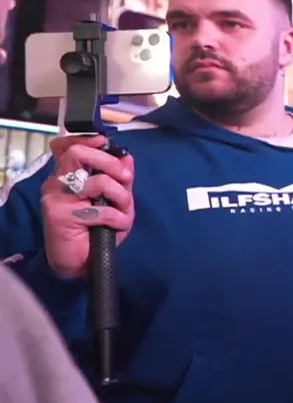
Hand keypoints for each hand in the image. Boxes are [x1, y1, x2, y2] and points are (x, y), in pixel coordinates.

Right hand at [40, 135, 135, 277]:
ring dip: (121, 195)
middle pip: (79, 154)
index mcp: (67, 175)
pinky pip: (101, 210)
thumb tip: (127, 156)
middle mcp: (57, 183)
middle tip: (125, 177)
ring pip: (97, 182)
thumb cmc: (96, 229)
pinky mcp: (60, 216)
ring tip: (123, 210)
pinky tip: (118, 226)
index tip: (104, 141)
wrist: (78, 262)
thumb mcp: (114, 201)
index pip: (66, 146)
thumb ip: (120, 179)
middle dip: (110, 163)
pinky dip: (118, 218)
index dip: (85, 139)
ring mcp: (56, 198)